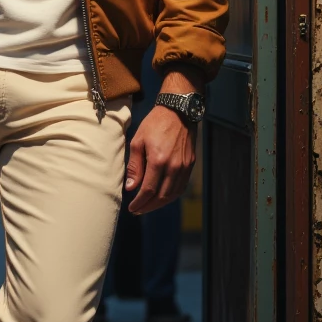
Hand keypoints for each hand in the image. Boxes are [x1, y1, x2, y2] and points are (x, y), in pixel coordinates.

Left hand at [123, 68, 200, 215]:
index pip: (148, 190)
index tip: (132, 208)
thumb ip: (135, 166)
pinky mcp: (190, 164)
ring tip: (148, 206)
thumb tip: (131, 188)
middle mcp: (174, 166)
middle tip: (138, 210)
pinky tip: (161, 196)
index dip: (140, 202)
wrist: (178, 111)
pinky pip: (181, 186)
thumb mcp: (138, 141)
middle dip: (148, 206)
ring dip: (160, 203)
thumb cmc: (155, 124)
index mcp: (159, 160)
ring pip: (173, 194)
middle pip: (162, 196)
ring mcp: (184, 166)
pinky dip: (171, 195)